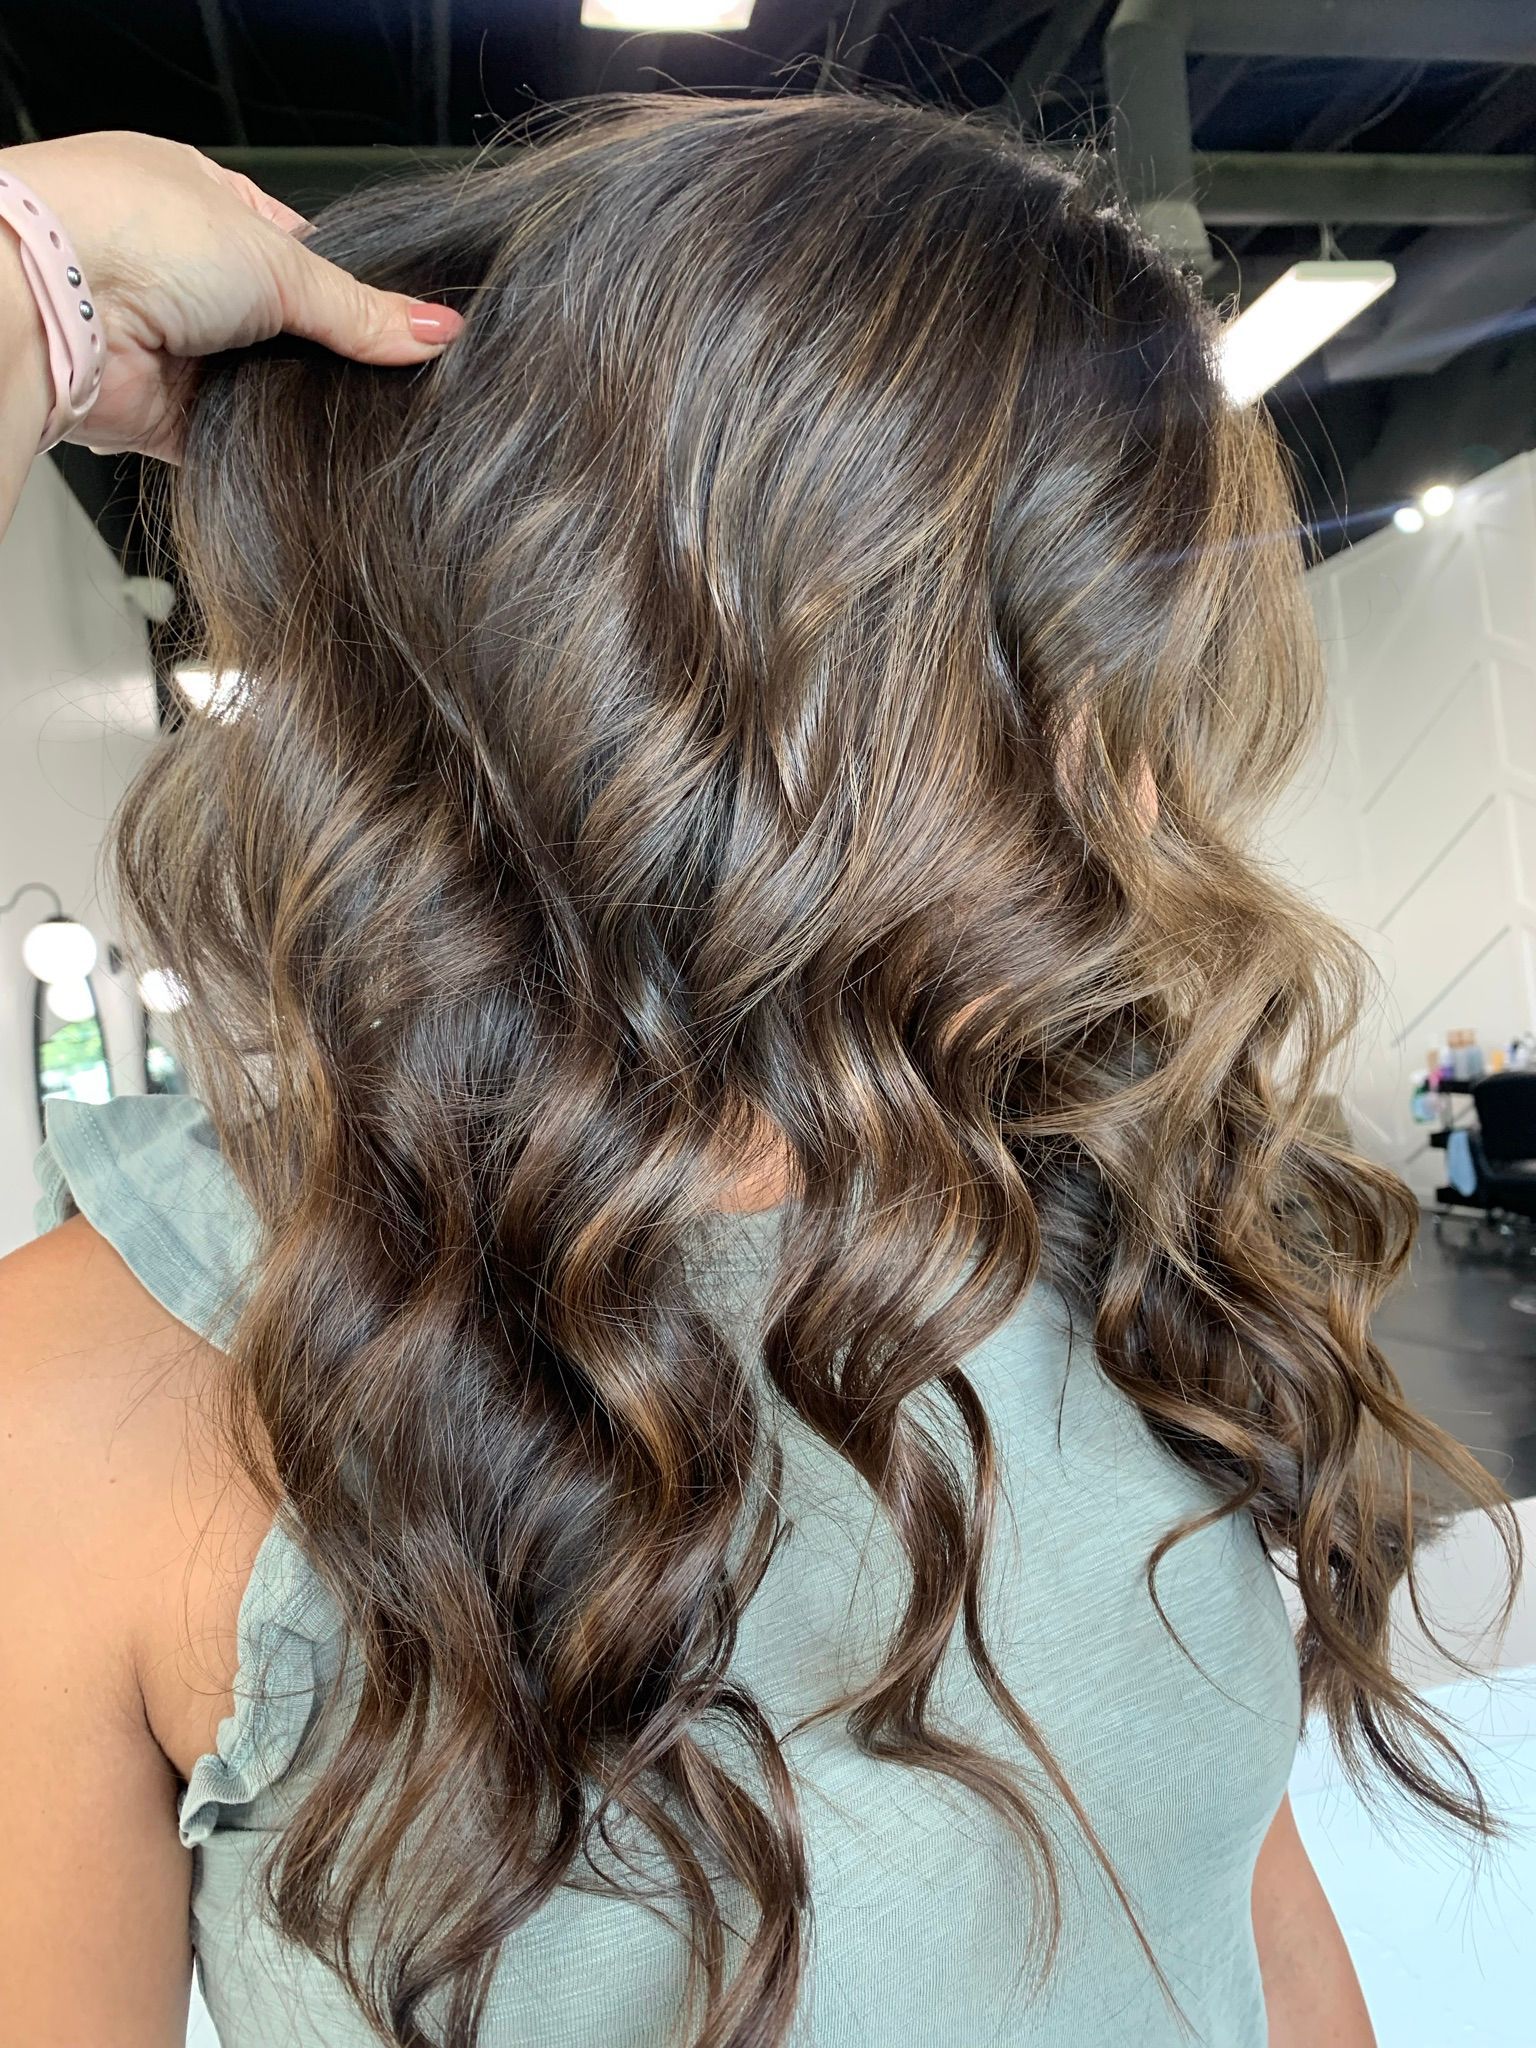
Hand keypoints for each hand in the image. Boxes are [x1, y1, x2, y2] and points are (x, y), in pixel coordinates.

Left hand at [0, 130, 462, 460]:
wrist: (52, 303)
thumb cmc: (136, 233)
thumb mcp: (278, 260)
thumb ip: (361, 311)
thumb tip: (438, 329)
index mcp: (203, 201)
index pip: (299, 251)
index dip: (349, 291)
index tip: (402, 328)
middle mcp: (181, 270)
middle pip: (284, 326)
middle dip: (327, 356)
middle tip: (395, 385)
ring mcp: (171, 343)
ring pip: (260, 385)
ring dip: (297, 404)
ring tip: (363, 422)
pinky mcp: (161, 413)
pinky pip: (231, 440)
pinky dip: (266, 449)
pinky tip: (314, 457)